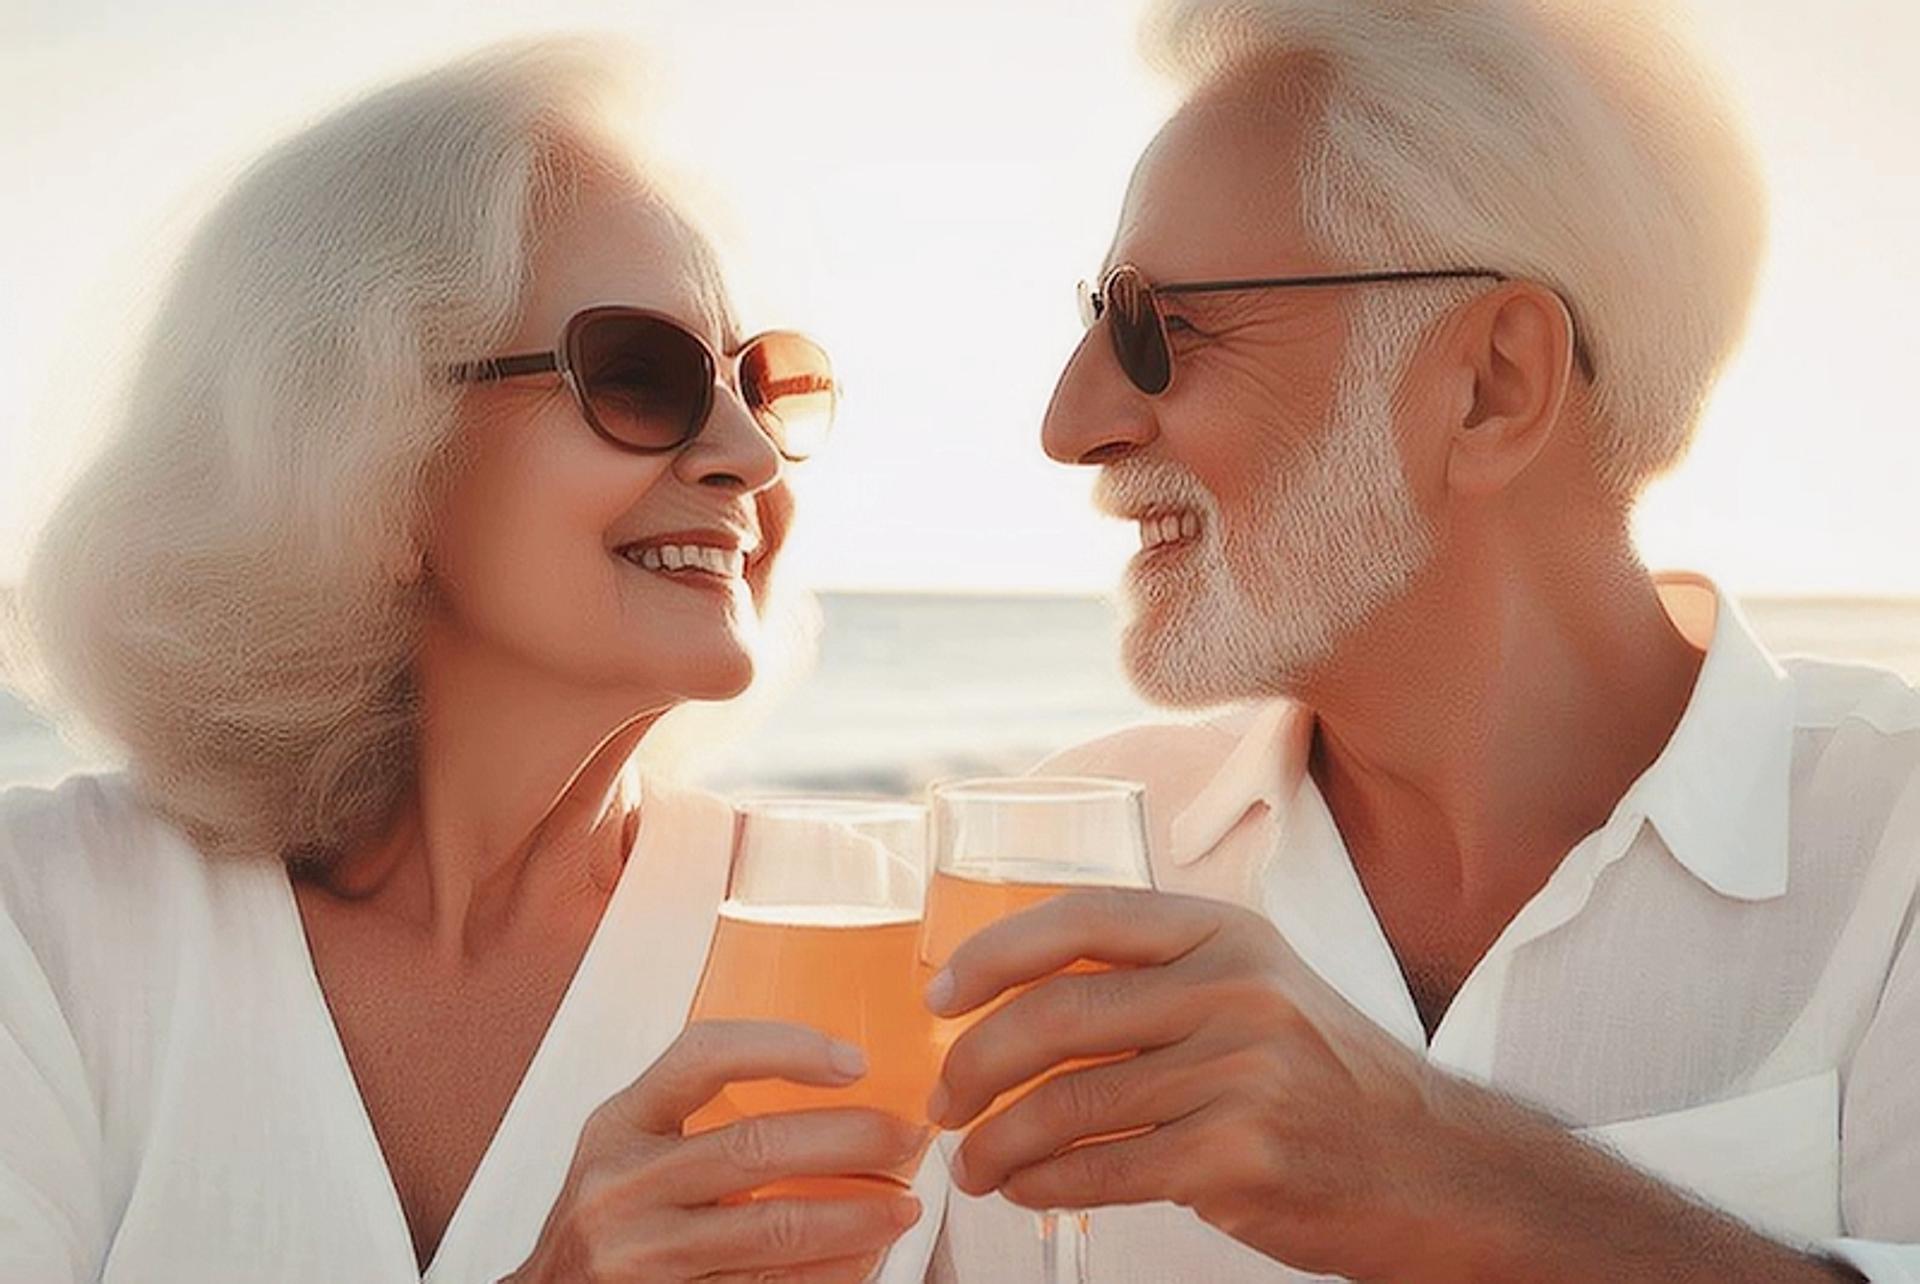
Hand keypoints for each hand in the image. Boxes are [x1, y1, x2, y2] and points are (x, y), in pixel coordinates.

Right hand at [507, 1020, 926, 1282]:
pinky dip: (830, 1271)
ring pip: (775, 1228)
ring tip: (904, 1203)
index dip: (785, 1049)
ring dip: (858, 1215)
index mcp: (618, 1126)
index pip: (702, 1057)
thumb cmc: (608, 1221)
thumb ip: (700, 1118)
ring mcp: (640, 1260)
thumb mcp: (630, 1150)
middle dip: (852, 1139)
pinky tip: (864, 1256)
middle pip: (756, 1147)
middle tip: (907, 1138)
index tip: (855, 1060)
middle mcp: (620, 1189)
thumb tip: (833, 1085)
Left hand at [924, 888, 1441, 1276]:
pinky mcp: (1239, 1156)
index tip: (940, 995)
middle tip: (944, 1103)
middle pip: (1058, 1014)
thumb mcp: (1256, 987)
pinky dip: (1045, 1182)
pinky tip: (1027, 1189)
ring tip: (974, 1163)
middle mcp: (1235, 989)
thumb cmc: (1324, 1079)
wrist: (1434, 1168)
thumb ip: (1159, 976)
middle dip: (975, 1064)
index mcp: (1226, 933)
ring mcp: (1241, 1073)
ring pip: (1069, 1102)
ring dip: (998, 1141)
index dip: (994, 952)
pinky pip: (1103, 1168)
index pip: (1083, 917)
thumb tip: (1018, 998)